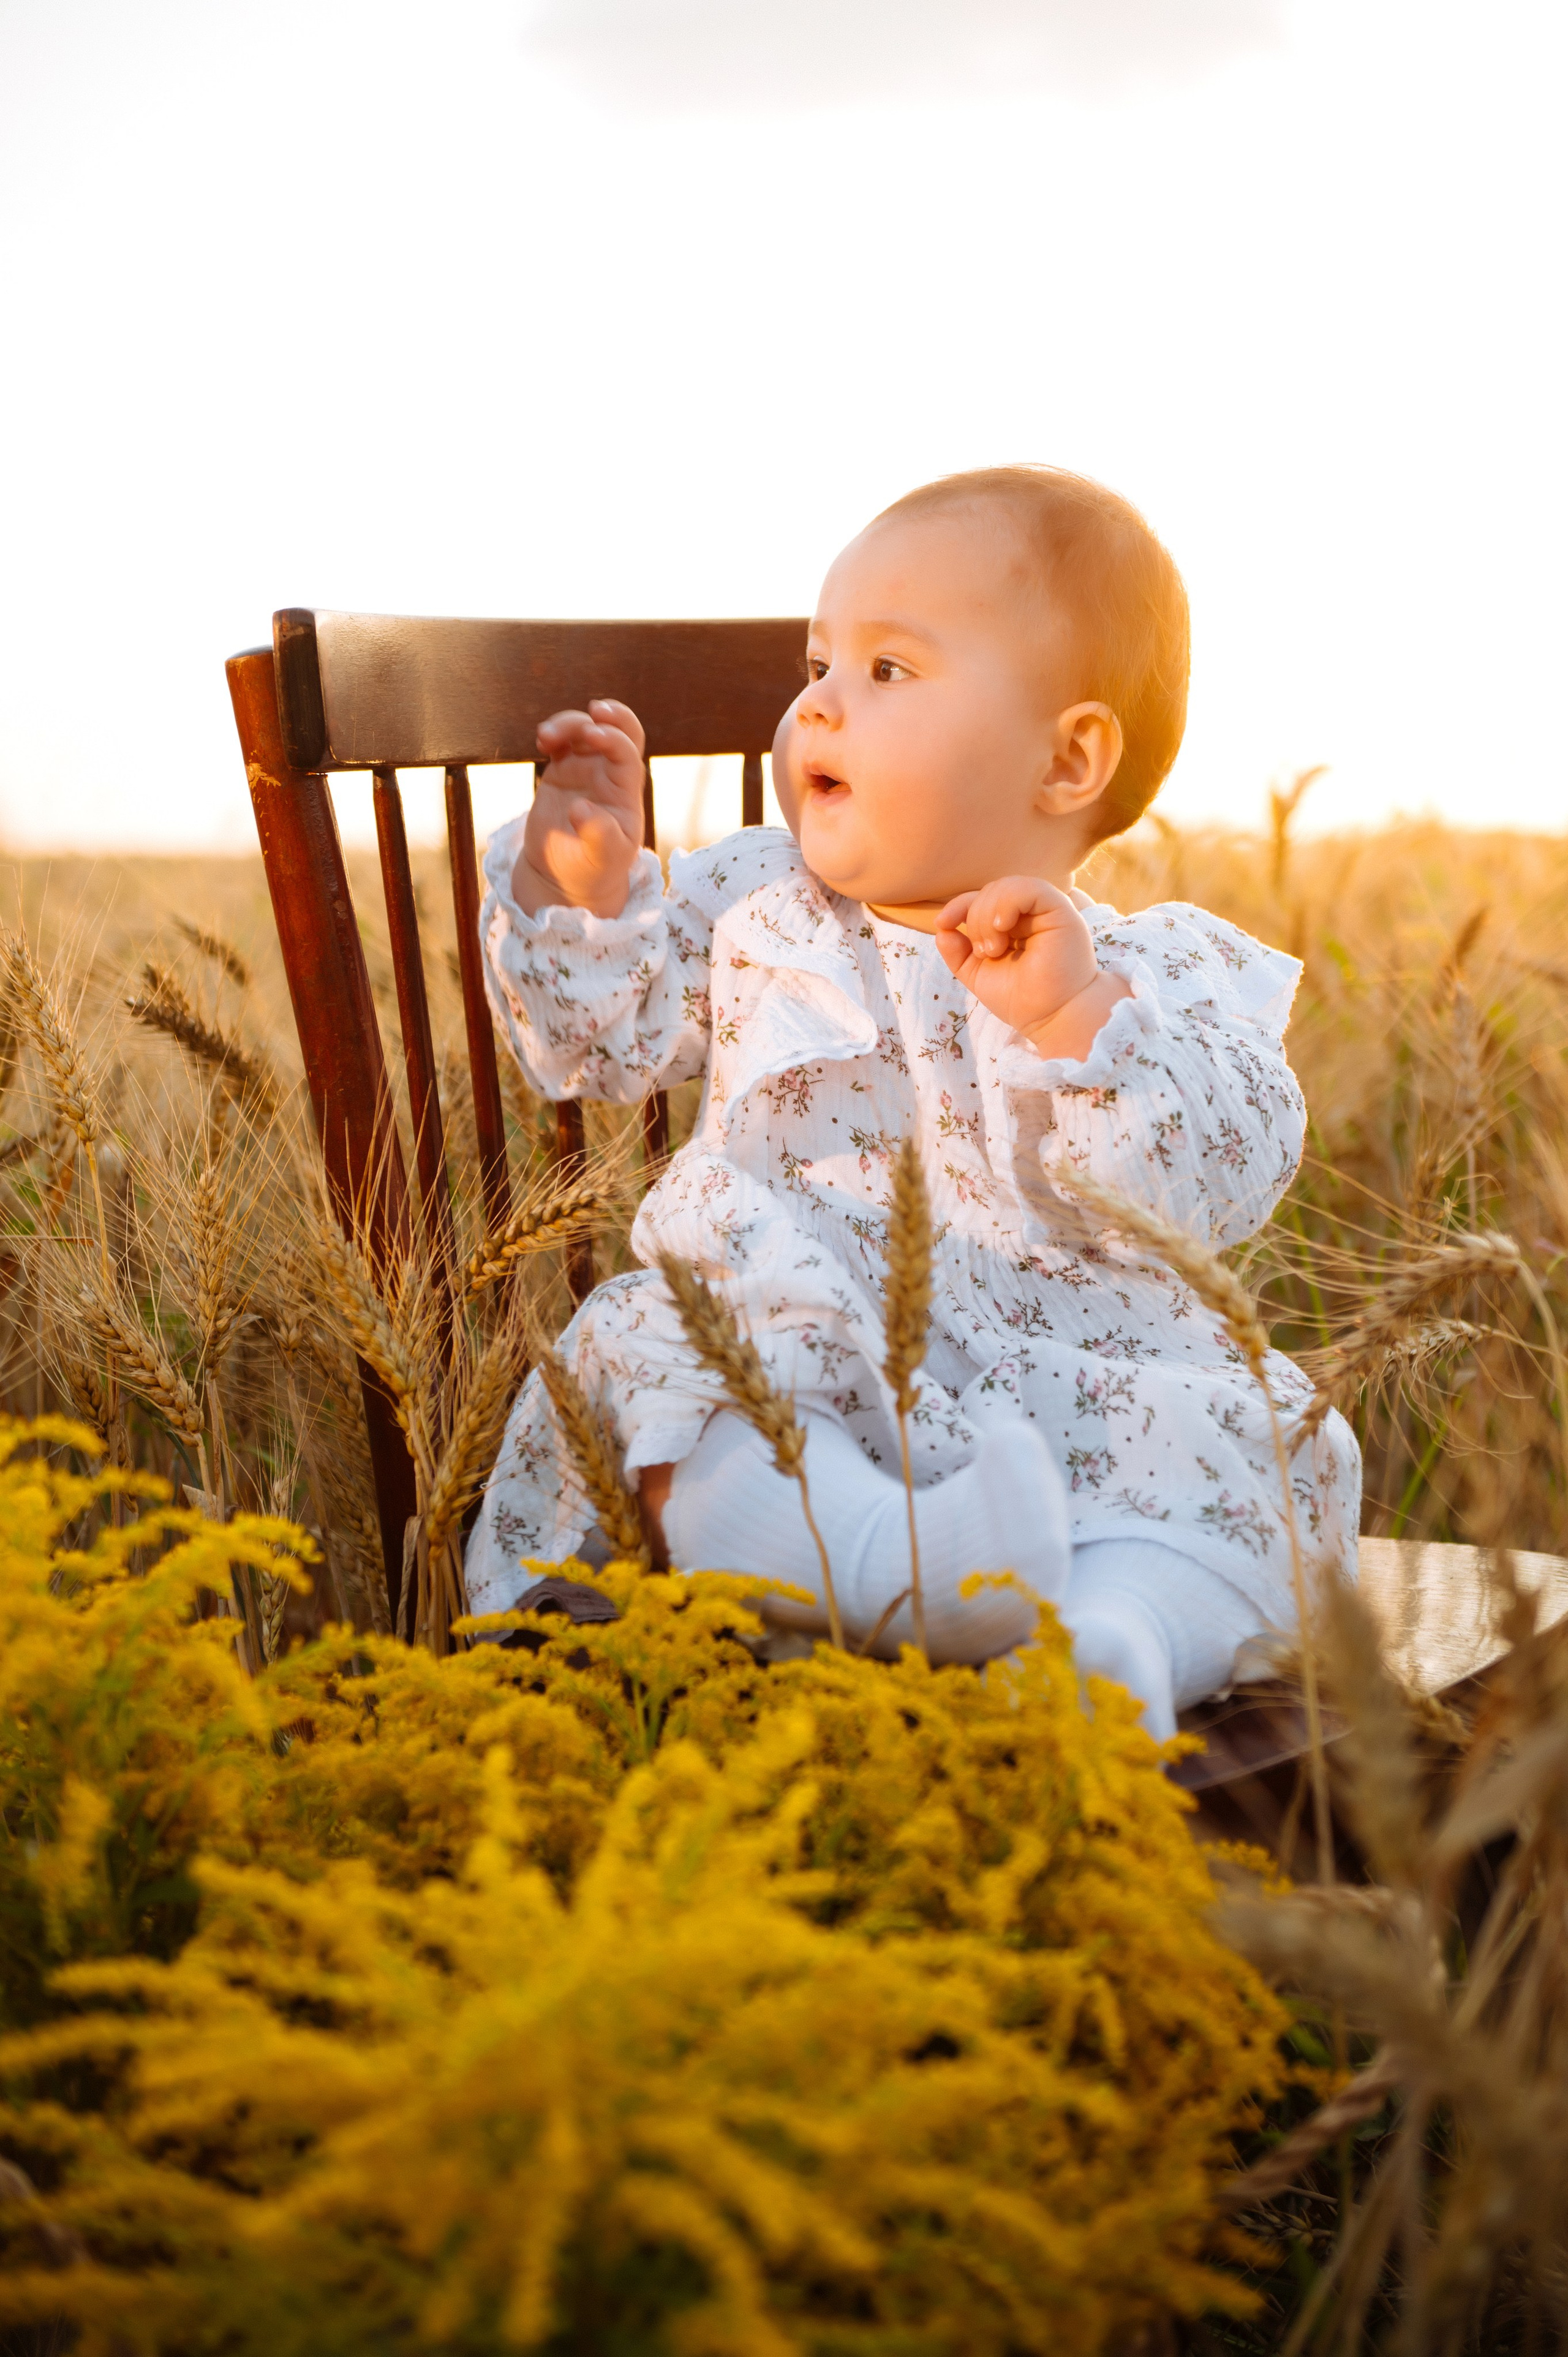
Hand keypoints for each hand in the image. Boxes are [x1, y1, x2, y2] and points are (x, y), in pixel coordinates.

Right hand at [514, 699, 646, 917]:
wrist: (566, 876)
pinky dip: (553, 733)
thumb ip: (599, 836)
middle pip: (621, 730)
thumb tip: (581, 808)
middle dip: (613, 714)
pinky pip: (560, 742)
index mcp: (625, 792)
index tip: (594, 734)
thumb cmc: (594, 869)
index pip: (627, 754)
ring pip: (584, 730)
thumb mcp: (603, 859)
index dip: (614, 738)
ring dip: (568, 723)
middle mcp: (609, 775)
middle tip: (595, 710)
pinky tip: (543, 741)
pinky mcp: (561, 771)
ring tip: (545, 737)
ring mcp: (585, 770)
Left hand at [935, 876, 1130, 1059]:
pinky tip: (1002, 927)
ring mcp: (1047, 911)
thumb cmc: (1021, 1000)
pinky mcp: (1060, 911)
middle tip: (985, 952)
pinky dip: (1007, 903)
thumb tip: (942, 927)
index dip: (959, 905)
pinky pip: (1030, 889)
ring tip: (995, 949)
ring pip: (1008, 887)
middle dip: (975, 918)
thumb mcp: (978, 974)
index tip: (943, 923)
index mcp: (1015, 925)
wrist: (1051, 1018)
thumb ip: (958, 953)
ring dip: (988, 915)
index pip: (983, 899)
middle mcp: (1032, 914)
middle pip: (992, 891)